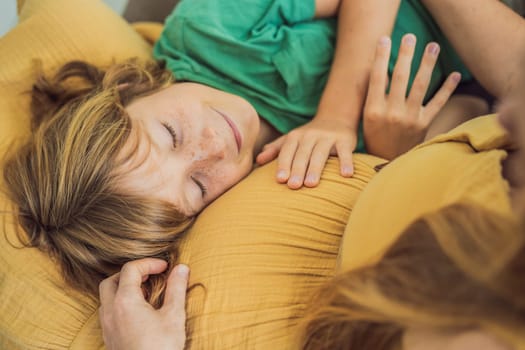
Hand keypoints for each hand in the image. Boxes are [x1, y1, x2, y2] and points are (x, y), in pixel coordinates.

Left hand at [99, 259, 188, 349]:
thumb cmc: (161, 348)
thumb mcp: (174, 316)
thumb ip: (177, 288)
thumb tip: (181, 268)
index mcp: (125, 301)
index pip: (130, 269)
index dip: (148, 263)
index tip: (165, 267)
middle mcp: (110, 311)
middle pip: (111, 280)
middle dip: (130, 273)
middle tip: (150, 276)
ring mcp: (107, 326)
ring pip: (107, 297)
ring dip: (124, 288)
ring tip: (146, 293)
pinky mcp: (109, 338)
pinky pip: (108, 312)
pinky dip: (121, 303)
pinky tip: (139, 312)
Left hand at [256, 118, 356, 188]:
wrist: (336, 117)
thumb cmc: (309, 135)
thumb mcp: (291, 139)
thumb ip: (275, 149)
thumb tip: (257, 160)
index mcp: (296, 136)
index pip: (287, 151)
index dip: (283, 164)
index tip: (280, 180)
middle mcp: (311, 135)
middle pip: (303, 154)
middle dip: (298, 169)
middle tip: (294, 186)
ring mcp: (328, 137)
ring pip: (321, 153)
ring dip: (316, 168)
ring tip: (311, 184)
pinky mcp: (345, 140)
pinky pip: (345, 152)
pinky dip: (346, 162)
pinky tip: (346, 175)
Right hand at [363, 34, 460, 159]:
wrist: (386, 163)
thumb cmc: (374, 137)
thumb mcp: (366, 118)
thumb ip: (372, 96)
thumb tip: (379, 70)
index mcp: (372, 110)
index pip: (377, 78)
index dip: (381, 57)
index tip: (384, 40)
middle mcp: (391, 113)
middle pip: (400, 77)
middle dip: (405, 54)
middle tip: (410, 37)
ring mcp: (409, 119)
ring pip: (420, 86)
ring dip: (427, 64)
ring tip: (433, 46)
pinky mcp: (423, 125)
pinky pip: (437, 103)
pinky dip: (447, 89)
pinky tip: (454, 75)